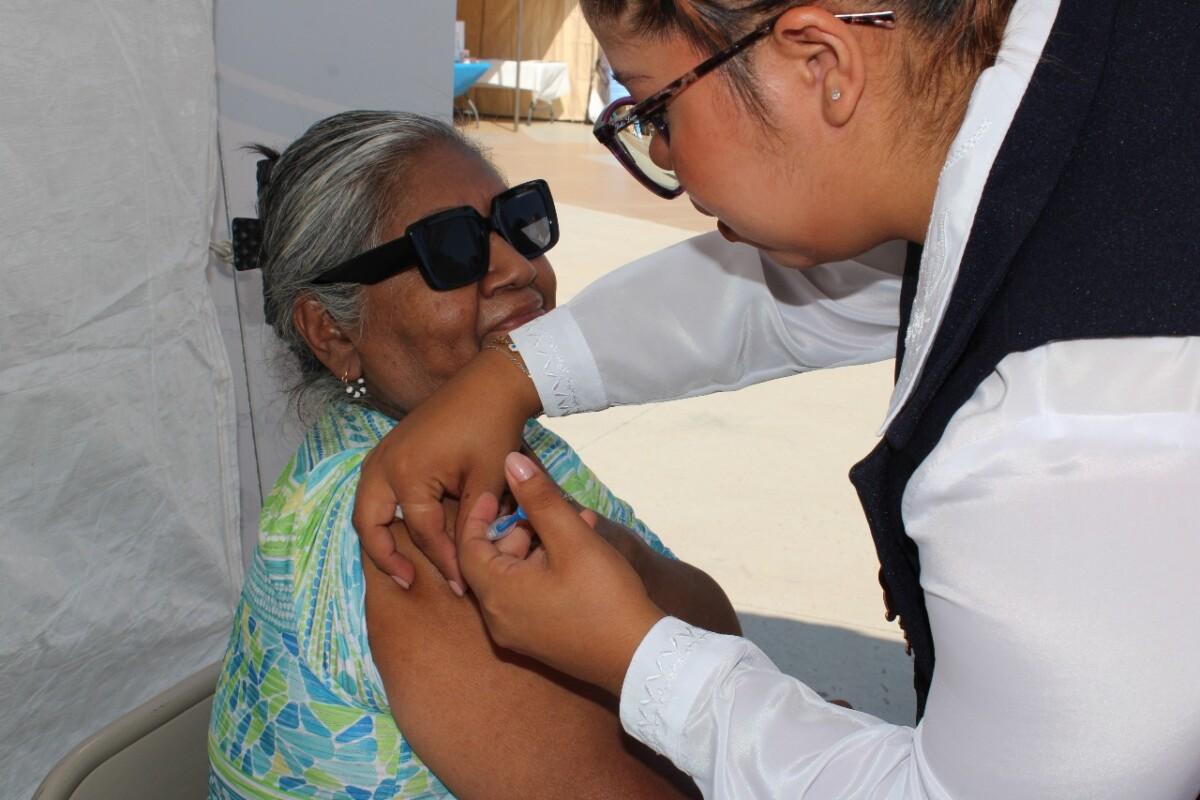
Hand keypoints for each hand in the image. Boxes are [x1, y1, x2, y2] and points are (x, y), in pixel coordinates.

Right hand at [352, 350, 540, 591]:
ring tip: (400, 563)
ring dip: (377, 535)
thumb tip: (464, 563)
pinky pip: (373, 489)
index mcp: (408, 474)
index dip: (444, 561)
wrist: (492, 384)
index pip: (423, 534)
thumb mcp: (487, 481)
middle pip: (369, 524)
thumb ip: (471, 524)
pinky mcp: (389, 447)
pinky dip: (380, 513)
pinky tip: (402, 529)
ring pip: (364, 506)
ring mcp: (382, 453)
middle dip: (385, 557)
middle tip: (408, 581)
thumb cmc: (493, 428)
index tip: (463, 584)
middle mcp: (385, 464)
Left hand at [458, 452, 666, 695]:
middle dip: (519, 527)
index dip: (480, 514)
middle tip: (547, 507)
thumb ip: (540, 498)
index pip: (468, 547)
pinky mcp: (539, 640)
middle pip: (492, 562)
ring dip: (540, 546)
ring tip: (577, 522)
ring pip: (515, 577)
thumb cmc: (604, 596)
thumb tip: (511, 461)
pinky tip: (582, 550)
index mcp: (498, 595)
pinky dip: (545, 569)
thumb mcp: (572, 539)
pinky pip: (529, 596)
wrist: (639, 657)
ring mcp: (519, 633)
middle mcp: (499, 619)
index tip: (501, 489)